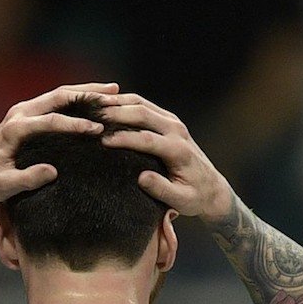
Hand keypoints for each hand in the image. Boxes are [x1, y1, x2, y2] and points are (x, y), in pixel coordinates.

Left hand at [0, 83, 119, 204]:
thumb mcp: (5, 185)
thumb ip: (27, 179)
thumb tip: (53, 172)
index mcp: (15, 128)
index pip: (51, 120)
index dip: (76, 124)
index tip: (98, 129)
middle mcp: (19, 113)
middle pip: (58, 96)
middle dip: (88, 95)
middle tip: (115, 94)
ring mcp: (23, 111)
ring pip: (58, 95)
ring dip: (85, 92)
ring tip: (112, 92)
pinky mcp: (27, 115)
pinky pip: (55, 102)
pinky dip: (76, 99)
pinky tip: (94, 102)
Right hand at [100, 93, 234, 220]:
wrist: (212, 188)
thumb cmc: (194, 197)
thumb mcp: (182, 201)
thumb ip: (162, 190)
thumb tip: (141, 178)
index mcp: (178, 150)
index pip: (147, 139)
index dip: (123, 138)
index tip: (102, 141)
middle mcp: (176, 130)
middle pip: (143, 113)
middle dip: (116, 113)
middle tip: (91, 116)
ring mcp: (173, 122)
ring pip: (141, 104)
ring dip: (117, 103)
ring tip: (93, 107)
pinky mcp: (168, 119)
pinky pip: (143, 105)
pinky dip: (124, 102)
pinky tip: (106, 106)